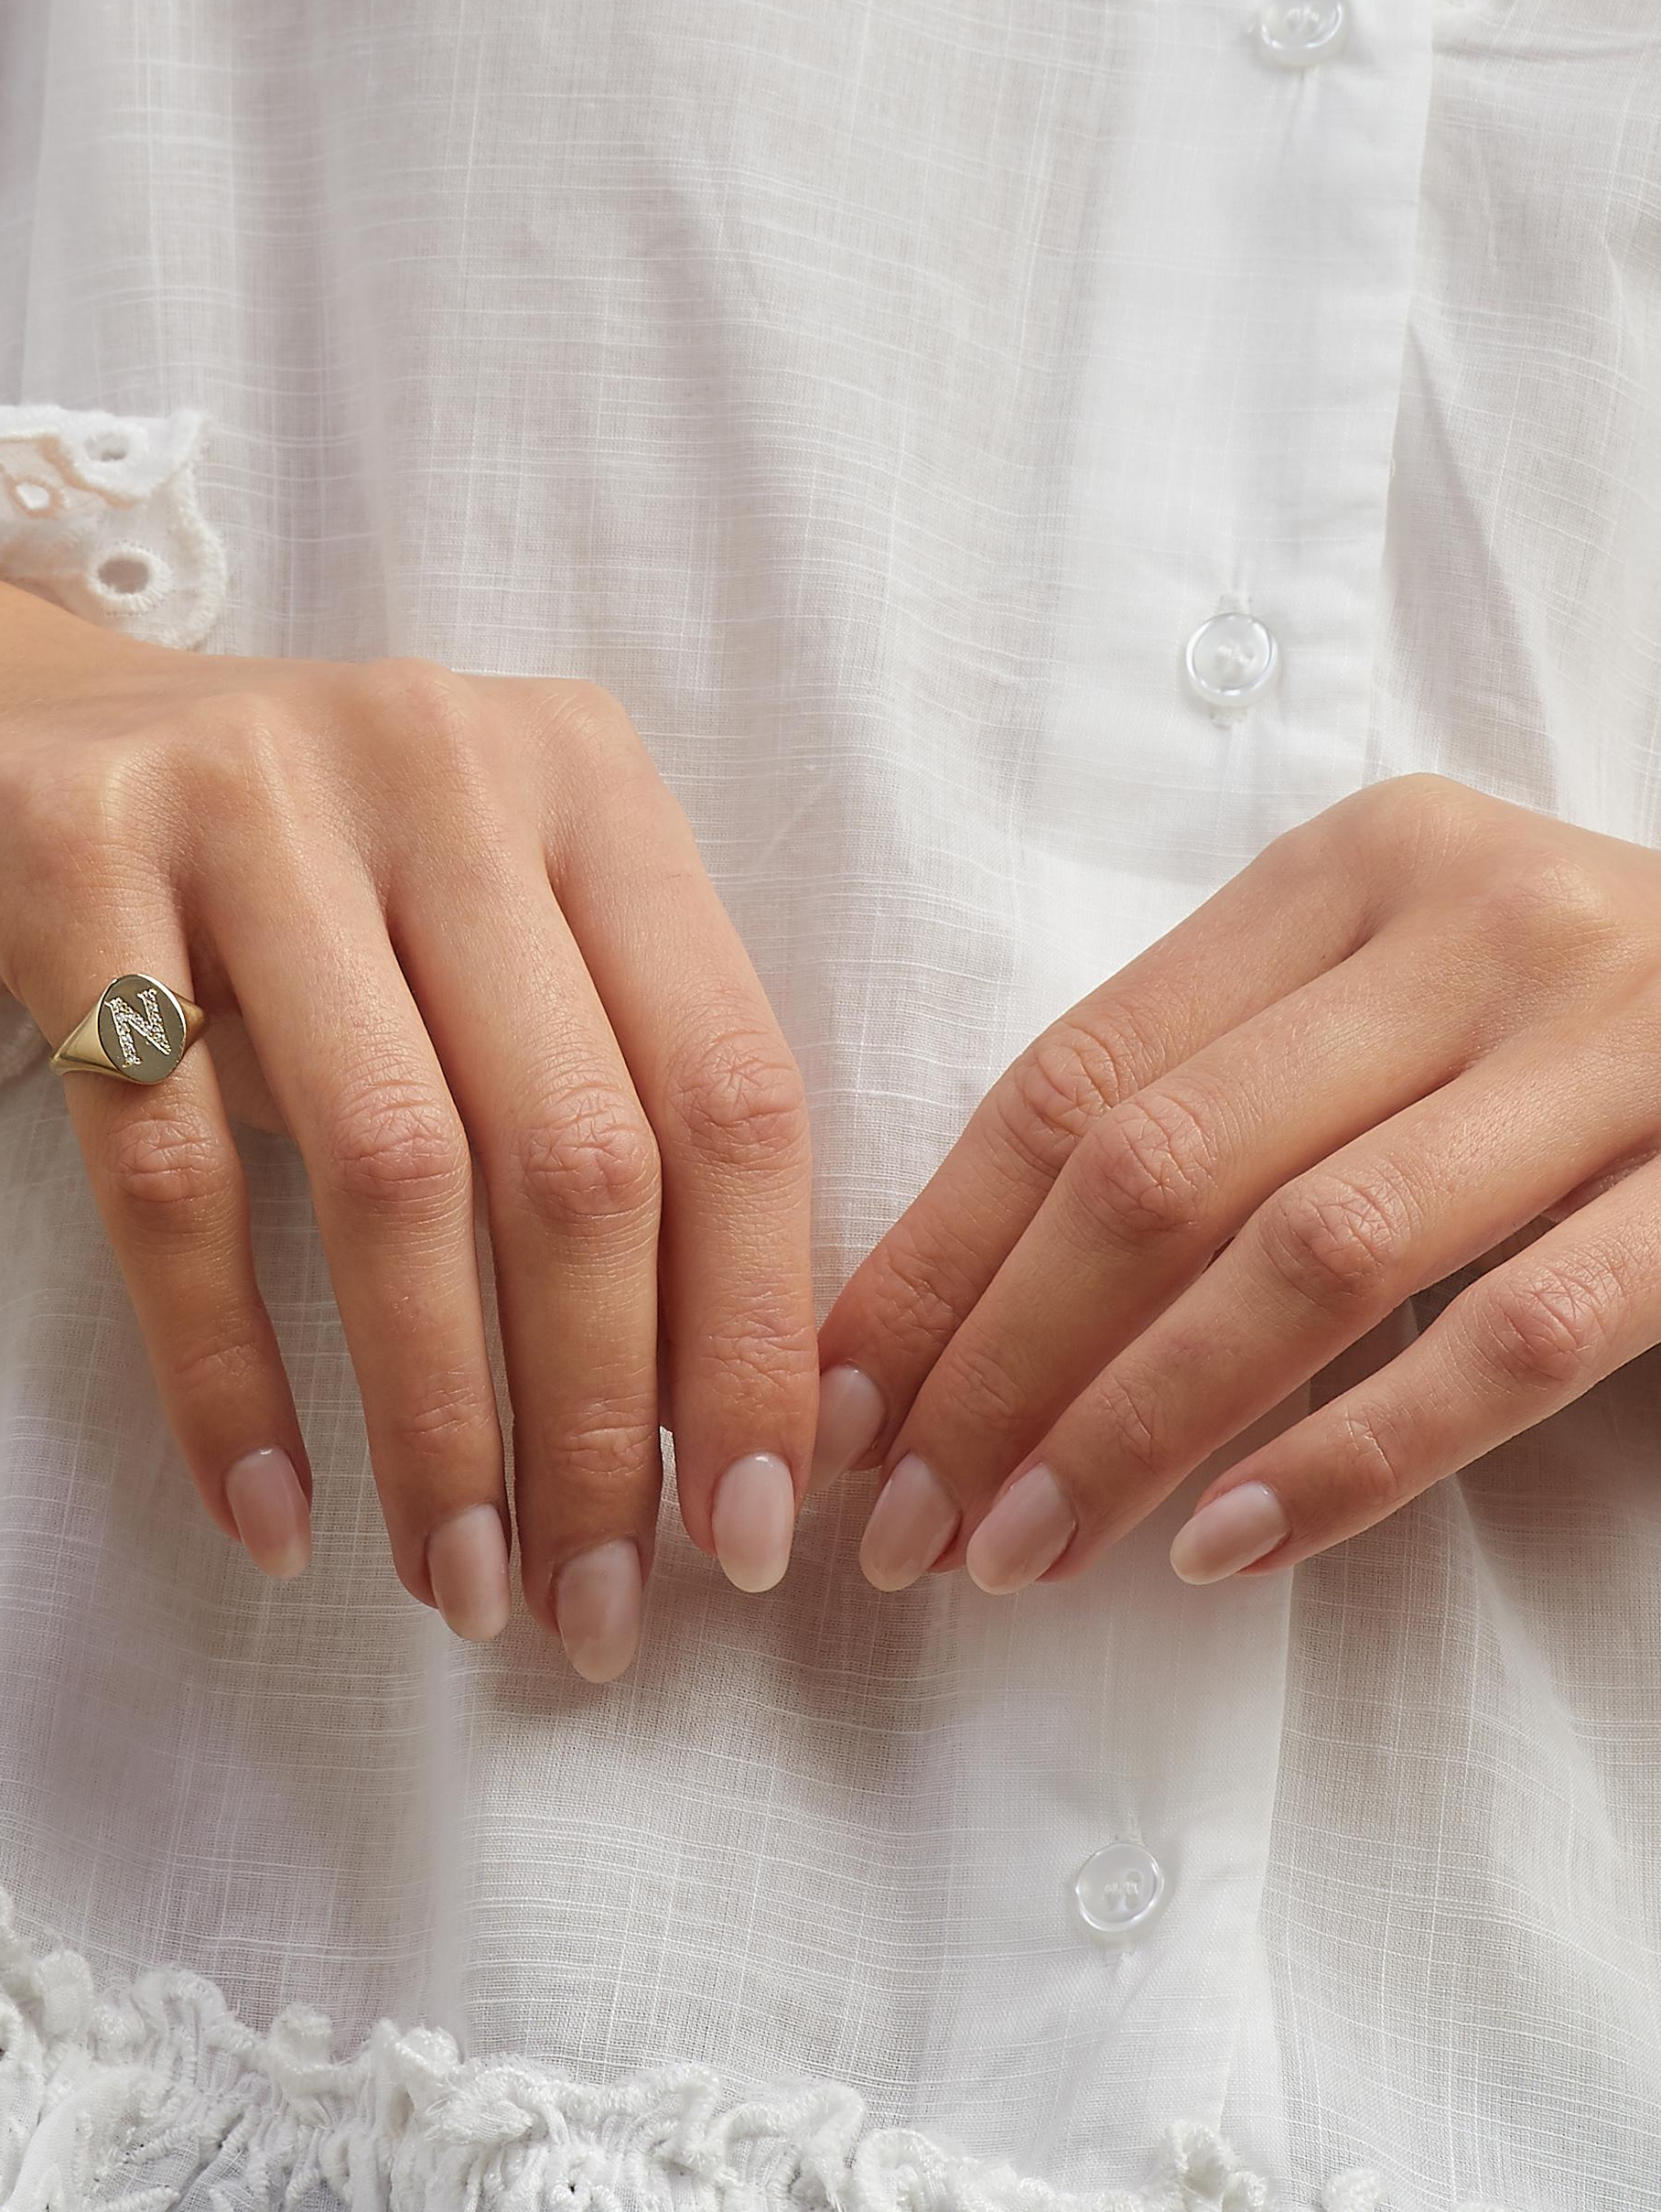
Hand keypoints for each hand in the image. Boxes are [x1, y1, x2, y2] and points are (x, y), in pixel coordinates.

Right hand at [0, 541, 814, 1675]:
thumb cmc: (245, 879)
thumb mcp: (442, 934)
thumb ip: (575, 1086)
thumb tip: (698, 1412)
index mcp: (580, 775)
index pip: (730, 1086)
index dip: (754, 1331)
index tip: (747, 1531)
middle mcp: (442, 758)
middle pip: (578, 1147)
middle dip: (601, 1419)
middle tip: (592, 1607)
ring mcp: (251, 792)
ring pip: (392, 1167)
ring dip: (438, 1420)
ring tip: (454, 1584)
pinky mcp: (70, 859)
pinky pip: (170, 1169)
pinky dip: (226, 1370)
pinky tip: (268, 1512)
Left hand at [808, 775, 1660, 1594]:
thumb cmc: (1577, 1016)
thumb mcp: (1397, 985)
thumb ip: (1223, 1088)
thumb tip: (968, 1305)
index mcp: (1347, 868)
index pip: (1076, 1077)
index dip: (938, 1252)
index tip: (838, 1400)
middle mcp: (1469, 926)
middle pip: (1160, 1168)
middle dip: (1001, 1362)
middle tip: (905, 1519)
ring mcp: (1614, 1044)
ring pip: (1311, 1254)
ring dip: (1137, 1424)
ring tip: (1022, 1552)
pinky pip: (1509, 1339)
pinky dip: (1352, 1454)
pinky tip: (1226, 1548)